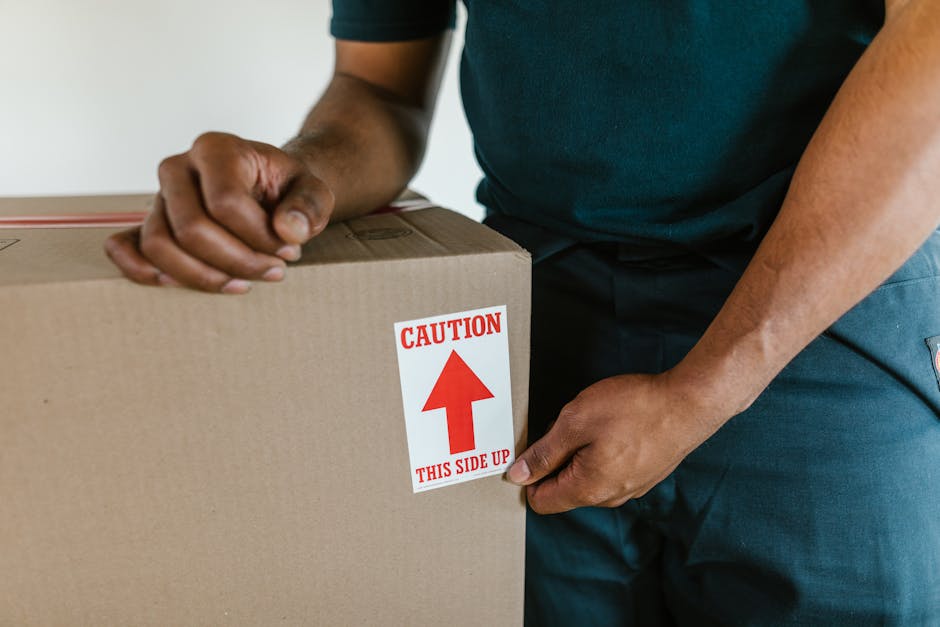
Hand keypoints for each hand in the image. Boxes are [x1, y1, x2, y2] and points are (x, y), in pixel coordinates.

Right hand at [104, 132, 334, 292]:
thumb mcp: (314, 190)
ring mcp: (159, 196)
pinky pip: (125, 247)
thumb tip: (289, 230)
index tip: (290, 250)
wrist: (271, 187)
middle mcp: (179, 168)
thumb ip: (309, 206)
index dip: (259, 237)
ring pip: (159, 245)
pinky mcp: (149, 222)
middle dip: (236, 261)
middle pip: (191, 229)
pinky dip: (141, 270)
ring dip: (203, 276)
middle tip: (273, 271)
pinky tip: (175, 285)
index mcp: (216, 149)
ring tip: (242, 283)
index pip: (226, 204)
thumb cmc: (289, 188)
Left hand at [506, 372, 719, 513]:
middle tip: (566, 424)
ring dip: (580, 452)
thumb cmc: (636, 409)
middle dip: (556, 459)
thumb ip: (544, 452)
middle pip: (564, 489)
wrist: (690, 403)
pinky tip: (613, 425)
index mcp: (588, 489)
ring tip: (593, 421)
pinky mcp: (644, 474)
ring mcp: (630, 487)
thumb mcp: (575, 422)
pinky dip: (602, 450)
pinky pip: (610, 469)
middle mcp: (609, 497)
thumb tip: (518, 474)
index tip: (533, 448)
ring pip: (587, 477)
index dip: (528, 475)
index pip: (541, 502)